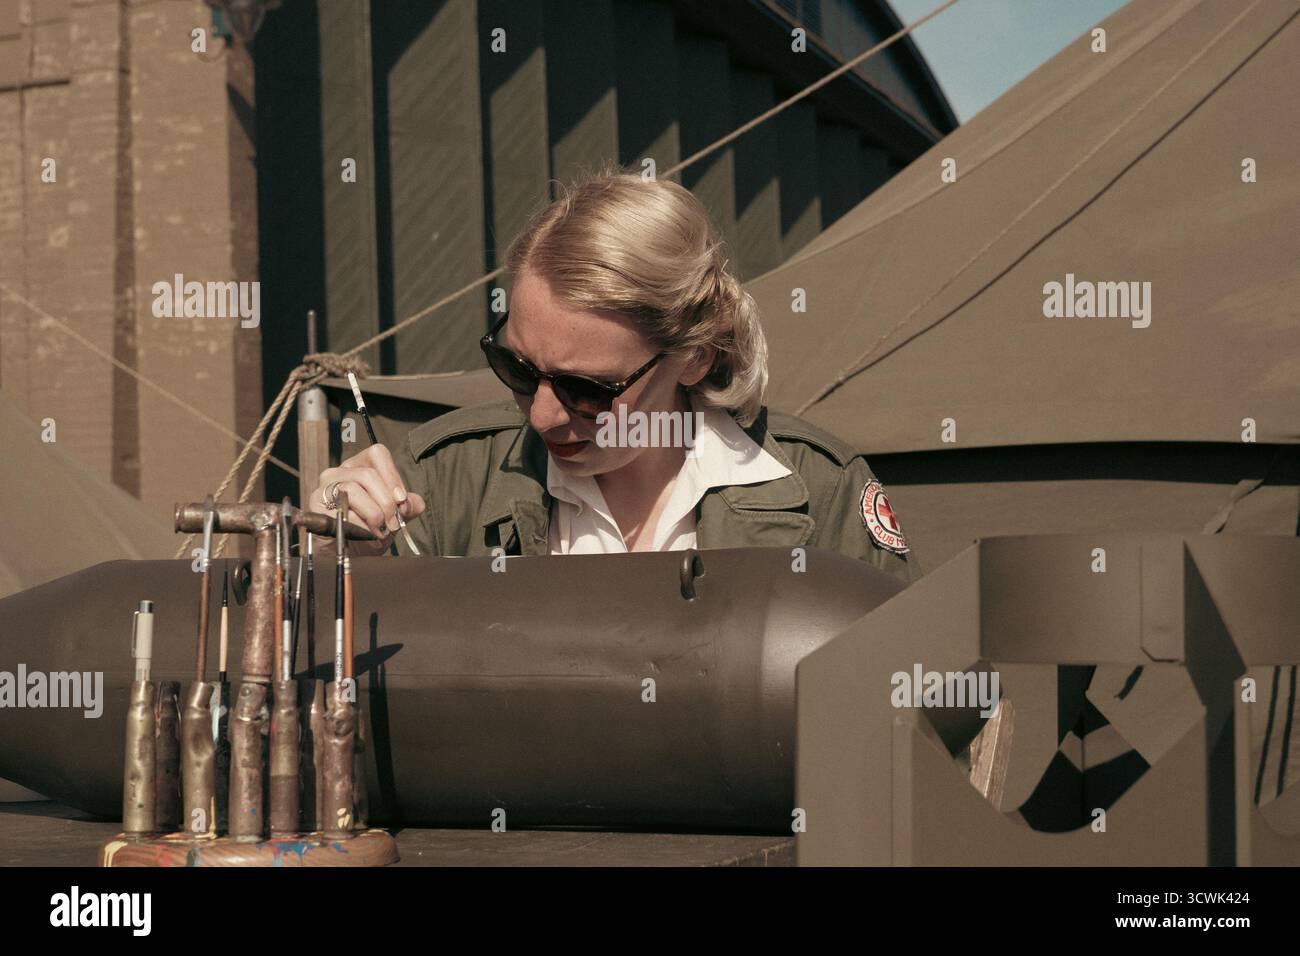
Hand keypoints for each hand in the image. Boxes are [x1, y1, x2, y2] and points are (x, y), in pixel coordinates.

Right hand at [309, 444, 425, 553]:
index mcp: (359, 467)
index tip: (401, 500)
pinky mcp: (316, 505)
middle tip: (393, 523)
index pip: (377, 454)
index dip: (393, 476)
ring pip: (354, 490)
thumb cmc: (368, 532)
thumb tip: (411, 502)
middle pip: (368, 475)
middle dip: (386, 502)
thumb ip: (408, 506)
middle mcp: (339, 473)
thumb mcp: (394, 517)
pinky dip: (358, 525)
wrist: (346, 557)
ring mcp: (325, 487)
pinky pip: (341, 511)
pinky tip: (364, 535)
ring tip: (379, 531)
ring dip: (373, 515)